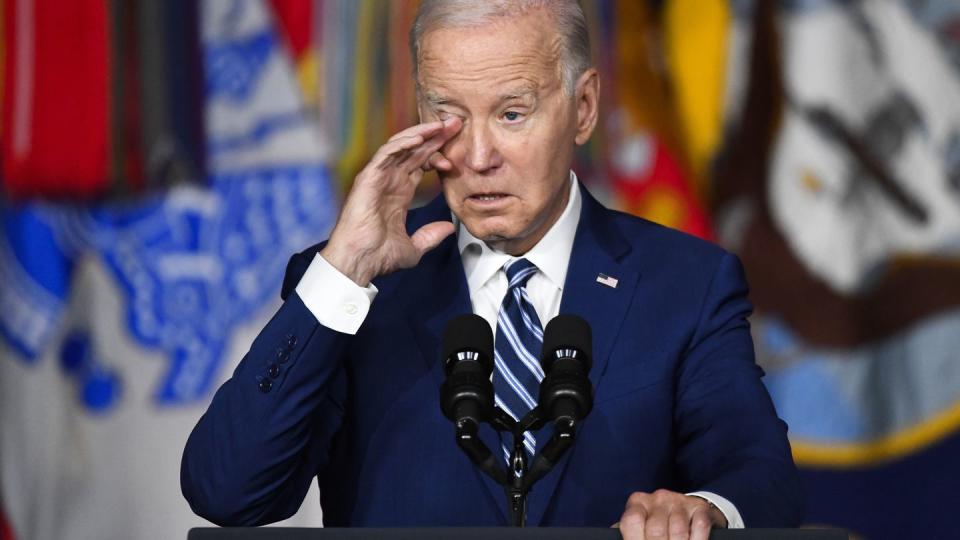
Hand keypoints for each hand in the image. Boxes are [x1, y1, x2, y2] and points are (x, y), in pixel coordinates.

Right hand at [321, 117, 461, 285]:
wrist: (360, 262)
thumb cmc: (378, 257)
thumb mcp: (414, 248)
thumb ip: (431, 236)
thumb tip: (449, 228)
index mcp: (398, 193)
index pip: (419, 164)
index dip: (437, 155)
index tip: (456, 154)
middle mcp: (388, 182)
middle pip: (413, 151)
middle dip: (434, 136)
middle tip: (454, 124)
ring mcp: (378, 178)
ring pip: (401, 147)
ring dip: (421, 134)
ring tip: (440, 126)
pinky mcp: (369, 178)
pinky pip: (386, 153)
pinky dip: (402, 143)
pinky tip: (419, 137)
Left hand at [613, 489, 726, 539]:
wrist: (691, 512)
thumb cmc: (660, 523)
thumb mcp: (641, 525)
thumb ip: (629, 532)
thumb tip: (616, 539)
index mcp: (638, 503)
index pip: (632, 522)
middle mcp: (658, 498)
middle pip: (655, 531)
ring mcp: (679, 501)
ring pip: (678, 531)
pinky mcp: (699, 507)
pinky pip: (699, 527)